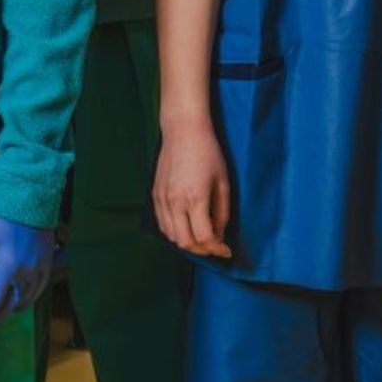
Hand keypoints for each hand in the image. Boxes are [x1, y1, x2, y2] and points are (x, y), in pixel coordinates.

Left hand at [0, 210, 56, 339]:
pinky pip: (41, 286)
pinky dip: (29, 296)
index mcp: (9, 267)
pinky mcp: (49, 254)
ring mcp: (43, 264)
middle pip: (14, 304)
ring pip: (29, 297)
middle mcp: (29, 271)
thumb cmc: (0, 208)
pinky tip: (22, 293)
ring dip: (15, 308)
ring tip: (2, 313)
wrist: (31, 186)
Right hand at [152, 118, 233, 259]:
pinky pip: (162, 223)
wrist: (183, 131)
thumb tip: (219, 235)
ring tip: (201, 237)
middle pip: (186, 242)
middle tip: (214, 247)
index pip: (204, 237)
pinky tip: (185, 226)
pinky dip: (174, 232)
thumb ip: (222, 213)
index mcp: (195, 198)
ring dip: (187, 242)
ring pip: (171, 236)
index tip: (226, 250)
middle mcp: (175, 202)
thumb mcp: (223, 183)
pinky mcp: (155, 194)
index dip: (217, 249)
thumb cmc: (208, 153)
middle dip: (202, 250)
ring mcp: (162, 199)